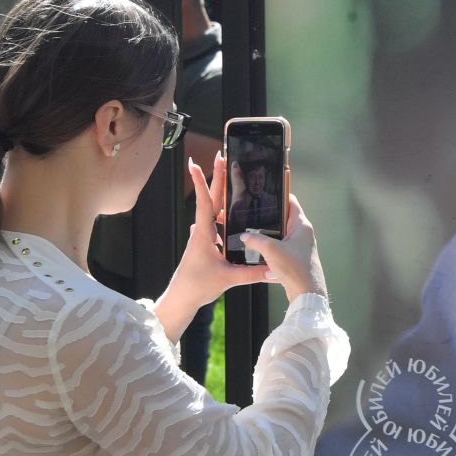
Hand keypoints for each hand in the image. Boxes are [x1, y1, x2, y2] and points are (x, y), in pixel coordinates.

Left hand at [154, 155, 270, 341]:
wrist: (181, 298)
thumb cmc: (197, 286)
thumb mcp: (228, 279)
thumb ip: (252, 273)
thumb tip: (275, 269)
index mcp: (205, 234)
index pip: (205, 203)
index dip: (201, 182)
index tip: (195, 163)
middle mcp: (202, 231)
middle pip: (212, 199)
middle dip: (217, 177)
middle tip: (222, 157)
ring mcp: (203, 237)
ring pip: (214, 210)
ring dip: (221, 193)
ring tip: (232, 177)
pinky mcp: (207, 244)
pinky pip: (217, 224)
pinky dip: (224, 214)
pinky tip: (234, 213)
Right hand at [246, 194, 328, 301]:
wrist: (307, 293)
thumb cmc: (295, 270)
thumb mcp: (271, 250)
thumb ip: (256, 239)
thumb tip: (244, 235)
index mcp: (301, 225)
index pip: (291, 202)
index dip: (278, 195)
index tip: (264, 192)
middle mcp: (303, 233)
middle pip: (284, 217)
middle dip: (268, 216)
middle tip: (251, 213)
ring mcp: (300, 246)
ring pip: (281, 233)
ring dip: (267, 232)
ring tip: (250, 230)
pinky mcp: (295, 257)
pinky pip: (280, 246)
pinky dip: (270, 246)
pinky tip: (257, 248)